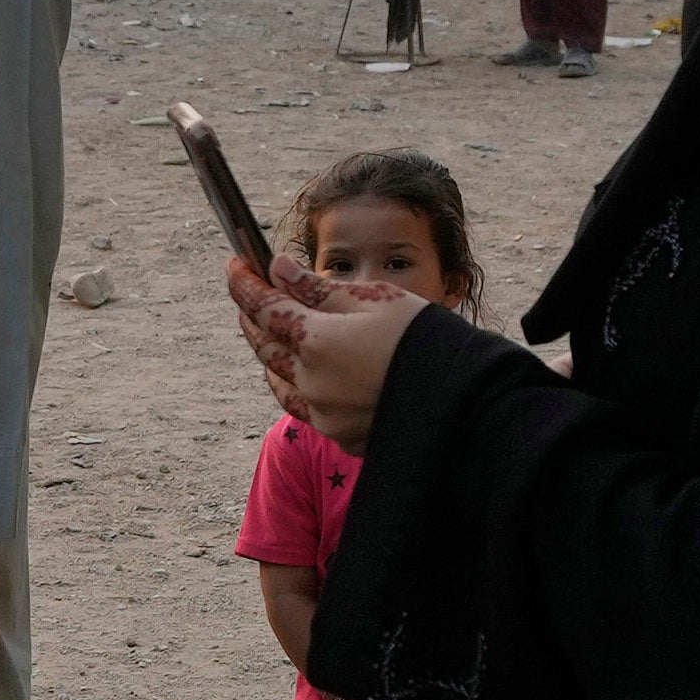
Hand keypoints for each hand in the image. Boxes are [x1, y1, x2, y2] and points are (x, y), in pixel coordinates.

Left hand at [229, 258, 426, 451]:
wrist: (465, 401)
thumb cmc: (427, 338)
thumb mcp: (377, 300)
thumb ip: (321, 289)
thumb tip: (278, 269)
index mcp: (319, 340)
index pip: (265, 307)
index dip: (245, 284)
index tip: (234, 264)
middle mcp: (313, 381)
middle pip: (265, 344)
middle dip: (251, 316)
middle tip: (247, 294)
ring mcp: (324, 413)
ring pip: (277, 379)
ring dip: (266, 352)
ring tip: (264, 331)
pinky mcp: (340, 435)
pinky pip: (301, 407)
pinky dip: (289, 384)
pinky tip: (293, 373)